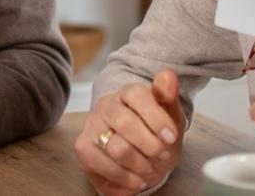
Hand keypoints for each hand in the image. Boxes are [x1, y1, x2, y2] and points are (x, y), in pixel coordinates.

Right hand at [75, 69, 183, 194]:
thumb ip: (169, 97)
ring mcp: (92, 126)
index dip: (156, 118)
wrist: (142, 153)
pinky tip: (135, 180)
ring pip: (117, 149)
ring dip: (140, 166)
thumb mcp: (170, 117)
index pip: (137, 95)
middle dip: (151, 146)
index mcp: (128, 93)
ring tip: (149, 170)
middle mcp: (106, 106)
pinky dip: (124, 179)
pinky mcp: (83, 148)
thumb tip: (168, 74)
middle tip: (162, 156)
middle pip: (127, 124)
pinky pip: (101, 165)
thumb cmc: (156, 133)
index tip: (171, 137)